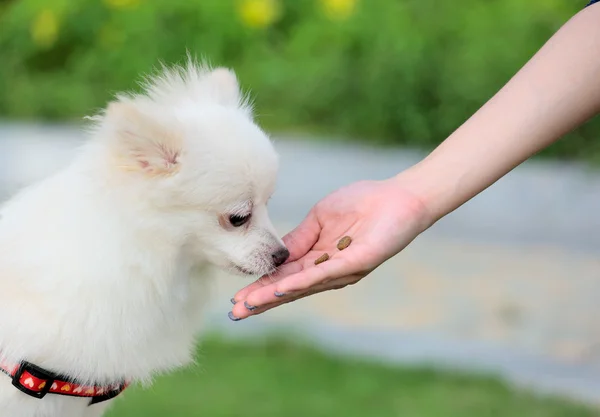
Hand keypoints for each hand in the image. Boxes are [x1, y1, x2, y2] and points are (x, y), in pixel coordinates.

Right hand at [229, 177, 431, 319]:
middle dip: (262, 301)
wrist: (397, 196)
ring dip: (275, 296)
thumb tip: (274, 254)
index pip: (284, 275)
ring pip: (303, 286)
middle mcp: (328, 270)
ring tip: (251, 305)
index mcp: (317, 258)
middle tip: (236, 313)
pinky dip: (302, 282)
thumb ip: (298, 237)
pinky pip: (325, 273)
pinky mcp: (357, 262)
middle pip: (290, 288)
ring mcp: (342, 269)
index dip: (261, 287)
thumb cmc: (362, 203)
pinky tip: (282, 289)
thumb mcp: (319, 218)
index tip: (237, 298)